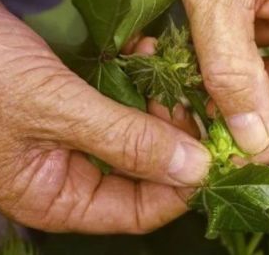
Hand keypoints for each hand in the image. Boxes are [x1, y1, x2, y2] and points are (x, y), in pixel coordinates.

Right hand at [0, 0, 209, 233]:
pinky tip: (142, 56)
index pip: (138, 211)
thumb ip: (125, 142)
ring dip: (158, 105)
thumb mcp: (54, 109)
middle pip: (145, 173)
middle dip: (174, 140)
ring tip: (167, 76)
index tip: (214, 155)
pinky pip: (122, 104)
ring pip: (139, 135)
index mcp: (57, 198)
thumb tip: (192, 169)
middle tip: (193, 107)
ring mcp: (76, 139)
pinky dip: (138, 83)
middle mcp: (69, 175)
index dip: (181, 187)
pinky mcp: (80, 106)